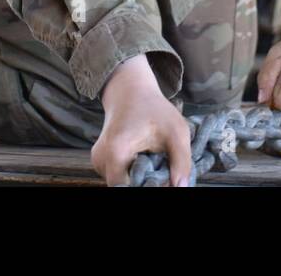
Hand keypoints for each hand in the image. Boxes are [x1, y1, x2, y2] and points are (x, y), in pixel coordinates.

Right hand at [92, 55, 191, 186]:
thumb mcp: (176, 132)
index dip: (148, 187)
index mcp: (115, 152)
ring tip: (152, 157)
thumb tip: (183, 187)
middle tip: (161, 165)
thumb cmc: (154, 109)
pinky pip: (119, 176)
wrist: (130, 91)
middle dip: (145, 182)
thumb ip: (181, 162)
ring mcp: (98, 161)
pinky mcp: (100, 161)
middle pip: (125, 187)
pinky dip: (132, 172)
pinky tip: (142, 156)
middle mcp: (100, 160)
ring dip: (139, 177)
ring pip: (122, 183)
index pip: (128, 189)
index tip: (164, 178)